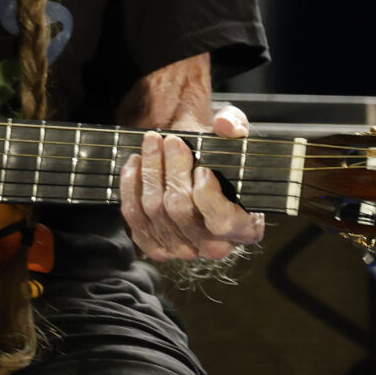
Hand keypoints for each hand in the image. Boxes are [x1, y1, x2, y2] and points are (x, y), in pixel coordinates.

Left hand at [119, 104, 264, 261]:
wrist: (194, 170)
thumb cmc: (221, 158)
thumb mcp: (235, 135)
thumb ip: (236, 125)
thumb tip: (225, 126)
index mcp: (244, 229)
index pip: (221, 223)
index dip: (208, 194)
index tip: (202, 167)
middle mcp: (213, 246)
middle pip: (180, 210)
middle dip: (173, 170)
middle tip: (171, 140)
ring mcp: (182, 249)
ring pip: (155, 209)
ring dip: (150, 170)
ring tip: (152, 142)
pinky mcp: (154, 244)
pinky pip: (134, 216)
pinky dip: (131, 185)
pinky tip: (136, 163)